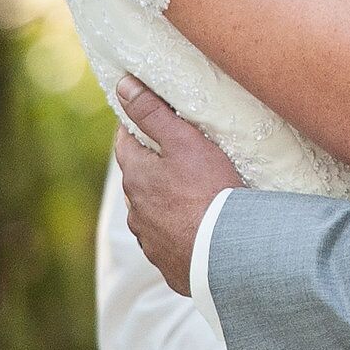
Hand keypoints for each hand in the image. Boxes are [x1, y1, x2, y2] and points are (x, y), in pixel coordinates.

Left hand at [115, 80, 244, 293]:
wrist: (226, 252)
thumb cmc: (207, 191)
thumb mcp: (184, 141)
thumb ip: (153, 113)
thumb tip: (123, 86)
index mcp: (136, 178)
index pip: (125, 145)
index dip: (134, 128)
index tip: (145, 119)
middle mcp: (136, 211)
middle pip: (139, 181)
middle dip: (151, 167)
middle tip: (175, 155)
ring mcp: (151, 240)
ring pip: (151, 213)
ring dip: (163, 203)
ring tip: (188, 195)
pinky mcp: (168, 264)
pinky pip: (168, 242)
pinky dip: (177, 232)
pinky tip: (195, 229)